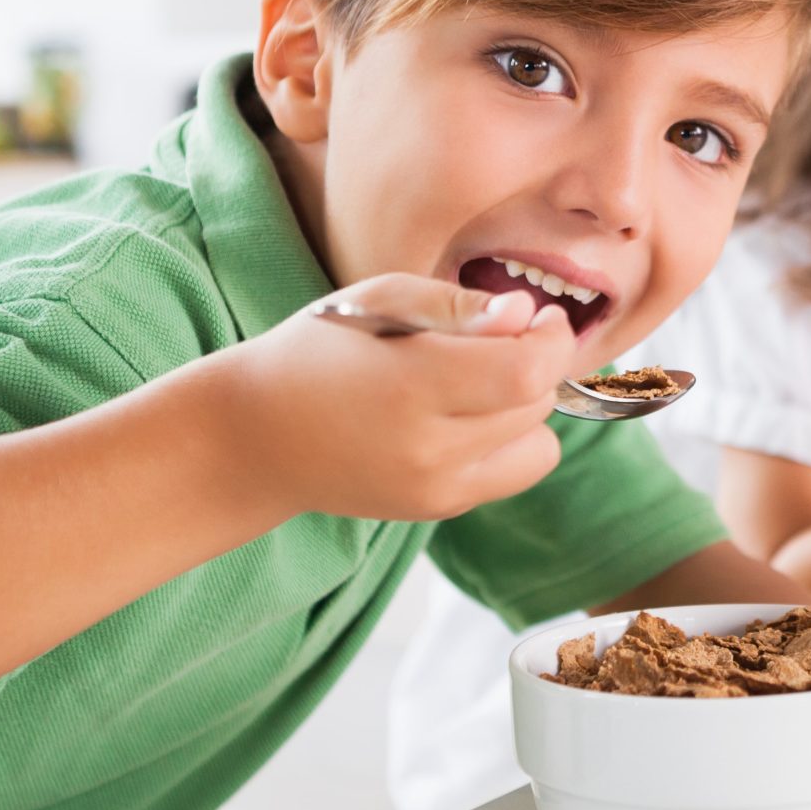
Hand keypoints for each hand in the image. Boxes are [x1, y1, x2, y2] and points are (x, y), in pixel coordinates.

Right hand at [214, 273, 577, 522]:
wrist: (259, 437)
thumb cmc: (316, 352)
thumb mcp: (377, 300)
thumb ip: (456, 305)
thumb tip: (525, 315)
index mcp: (409, 386)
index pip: (527, 371)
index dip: (551, 339)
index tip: (541, 317)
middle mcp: (428, 449)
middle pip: (536, 404)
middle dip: (535, 364)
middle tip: (498, 340)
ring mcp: (436, 488)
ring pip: (539, 444)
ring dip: (526, 408)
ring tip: (477, 384)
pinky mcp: (438, 509)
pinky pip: (515, 472)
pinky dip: (508, 441)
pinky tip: (464, 418)